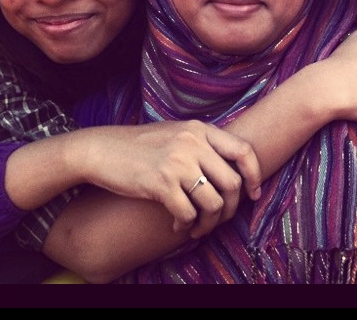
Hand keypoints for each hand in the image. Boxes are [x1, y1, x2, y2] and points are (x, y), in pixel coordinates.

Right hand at [76, 120, 261, 237]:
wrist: (102, 149)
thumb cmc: (140, 144)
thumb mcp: (176, 132)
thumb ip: (202, 144)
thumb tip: (232, 170)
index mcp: (200, 129)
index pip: (243, 150)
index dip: (254, 175)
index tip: (253, 193)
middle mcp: (193, 143)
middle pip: (232, 183)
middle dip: (230, 208)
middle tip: (219, 218)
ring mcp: (177, 162)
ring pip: (213, 203)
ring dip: (209, 222)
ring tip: (198, 226)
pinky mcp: (160, 183)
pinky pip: (188, 214)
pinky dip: (186, 226)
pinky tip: (177, 226)